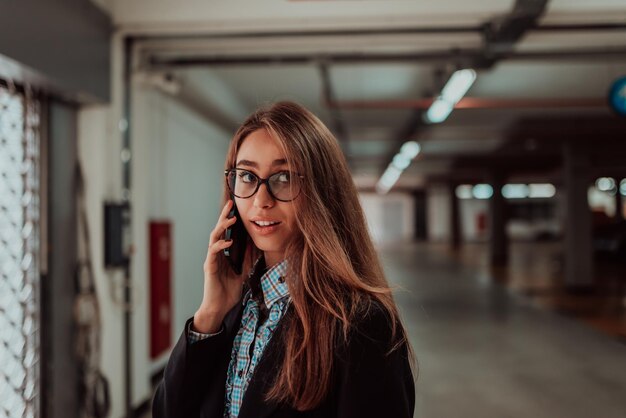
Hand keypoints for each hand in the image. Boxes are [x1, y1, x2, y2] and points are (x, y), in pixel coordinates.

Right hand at [194, 200, 246, 332]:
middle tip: (230, 204)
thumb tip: (253, 244)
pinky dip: (220, 245)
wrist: (219, 308)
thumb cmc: (228, 292)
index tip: (235, 208)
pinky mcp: (209, 268)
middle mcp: (215, 254)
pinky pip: (213, 253)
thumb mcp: (243, 272)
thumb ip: (246, 258)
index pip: (225, 232)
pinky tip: (228, 242)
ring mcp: (211, 260)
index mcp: (222, 254)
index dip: (229, 220)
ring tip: (231, 219)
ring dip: (222, 227)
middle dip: (223, 217)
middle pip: (218, 230)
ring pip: (213, 238)